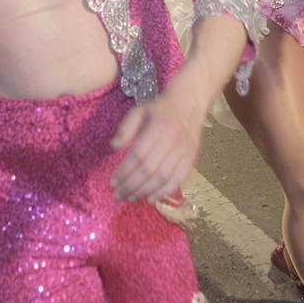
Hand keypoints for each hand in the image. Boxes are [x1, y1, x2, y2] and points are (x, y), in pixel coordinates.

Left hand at [110, 84, 204, 203]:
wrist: (189, 103)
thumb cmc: (160, 109)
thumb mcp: (139, 111)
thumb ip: (125, 128)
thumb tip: (113, 147)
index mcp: (157, 128)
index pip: (138, 156)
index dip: (124, 172)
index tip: (113, 183)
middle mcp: (171, 141)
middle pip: (149, 170)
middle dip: (131, 186)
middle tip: (118, 195)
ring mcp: (183, 151)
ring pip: (162, 177)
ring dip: (144, 191)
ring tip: (130, 198)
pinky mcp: (191, 159)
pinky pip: (178, 180)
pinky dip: (164, 192)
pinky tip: (151, 199)